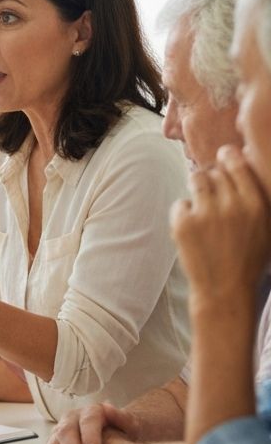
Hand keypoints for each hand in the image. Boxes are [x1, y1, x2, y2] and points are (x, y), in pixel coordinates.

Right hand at [43, 403, 140, 443]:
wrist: (114, 443)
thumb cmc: (123, 435)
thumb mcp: (130, 425)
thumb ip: (122, 417)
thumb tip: (108, 408)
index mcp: (90, 412)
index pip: (86, 420)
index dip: (88, 436)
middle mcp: (71, 420)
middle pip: (64, 433)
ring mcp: (59, 435)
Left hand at [171, 146, 270, 303]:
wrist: (224, 289)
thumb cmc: (248, 258)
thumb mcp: (265, 227)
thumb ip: (256, 197)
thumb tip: (244, 164)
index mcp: (255, 203)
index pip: (237, 163)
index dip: (228, 156)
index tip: (224, 154)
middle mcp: (232, 205)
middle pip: (215, 171)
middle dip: (213, 179)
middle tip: (213, 195)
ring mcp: (206, 213)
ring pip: (196, 180)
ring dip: (197, 188)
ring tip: (202, 206)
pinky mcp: (183, 223)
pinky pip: (181, 203)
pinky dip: (184, 213)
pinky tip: (193, 229)